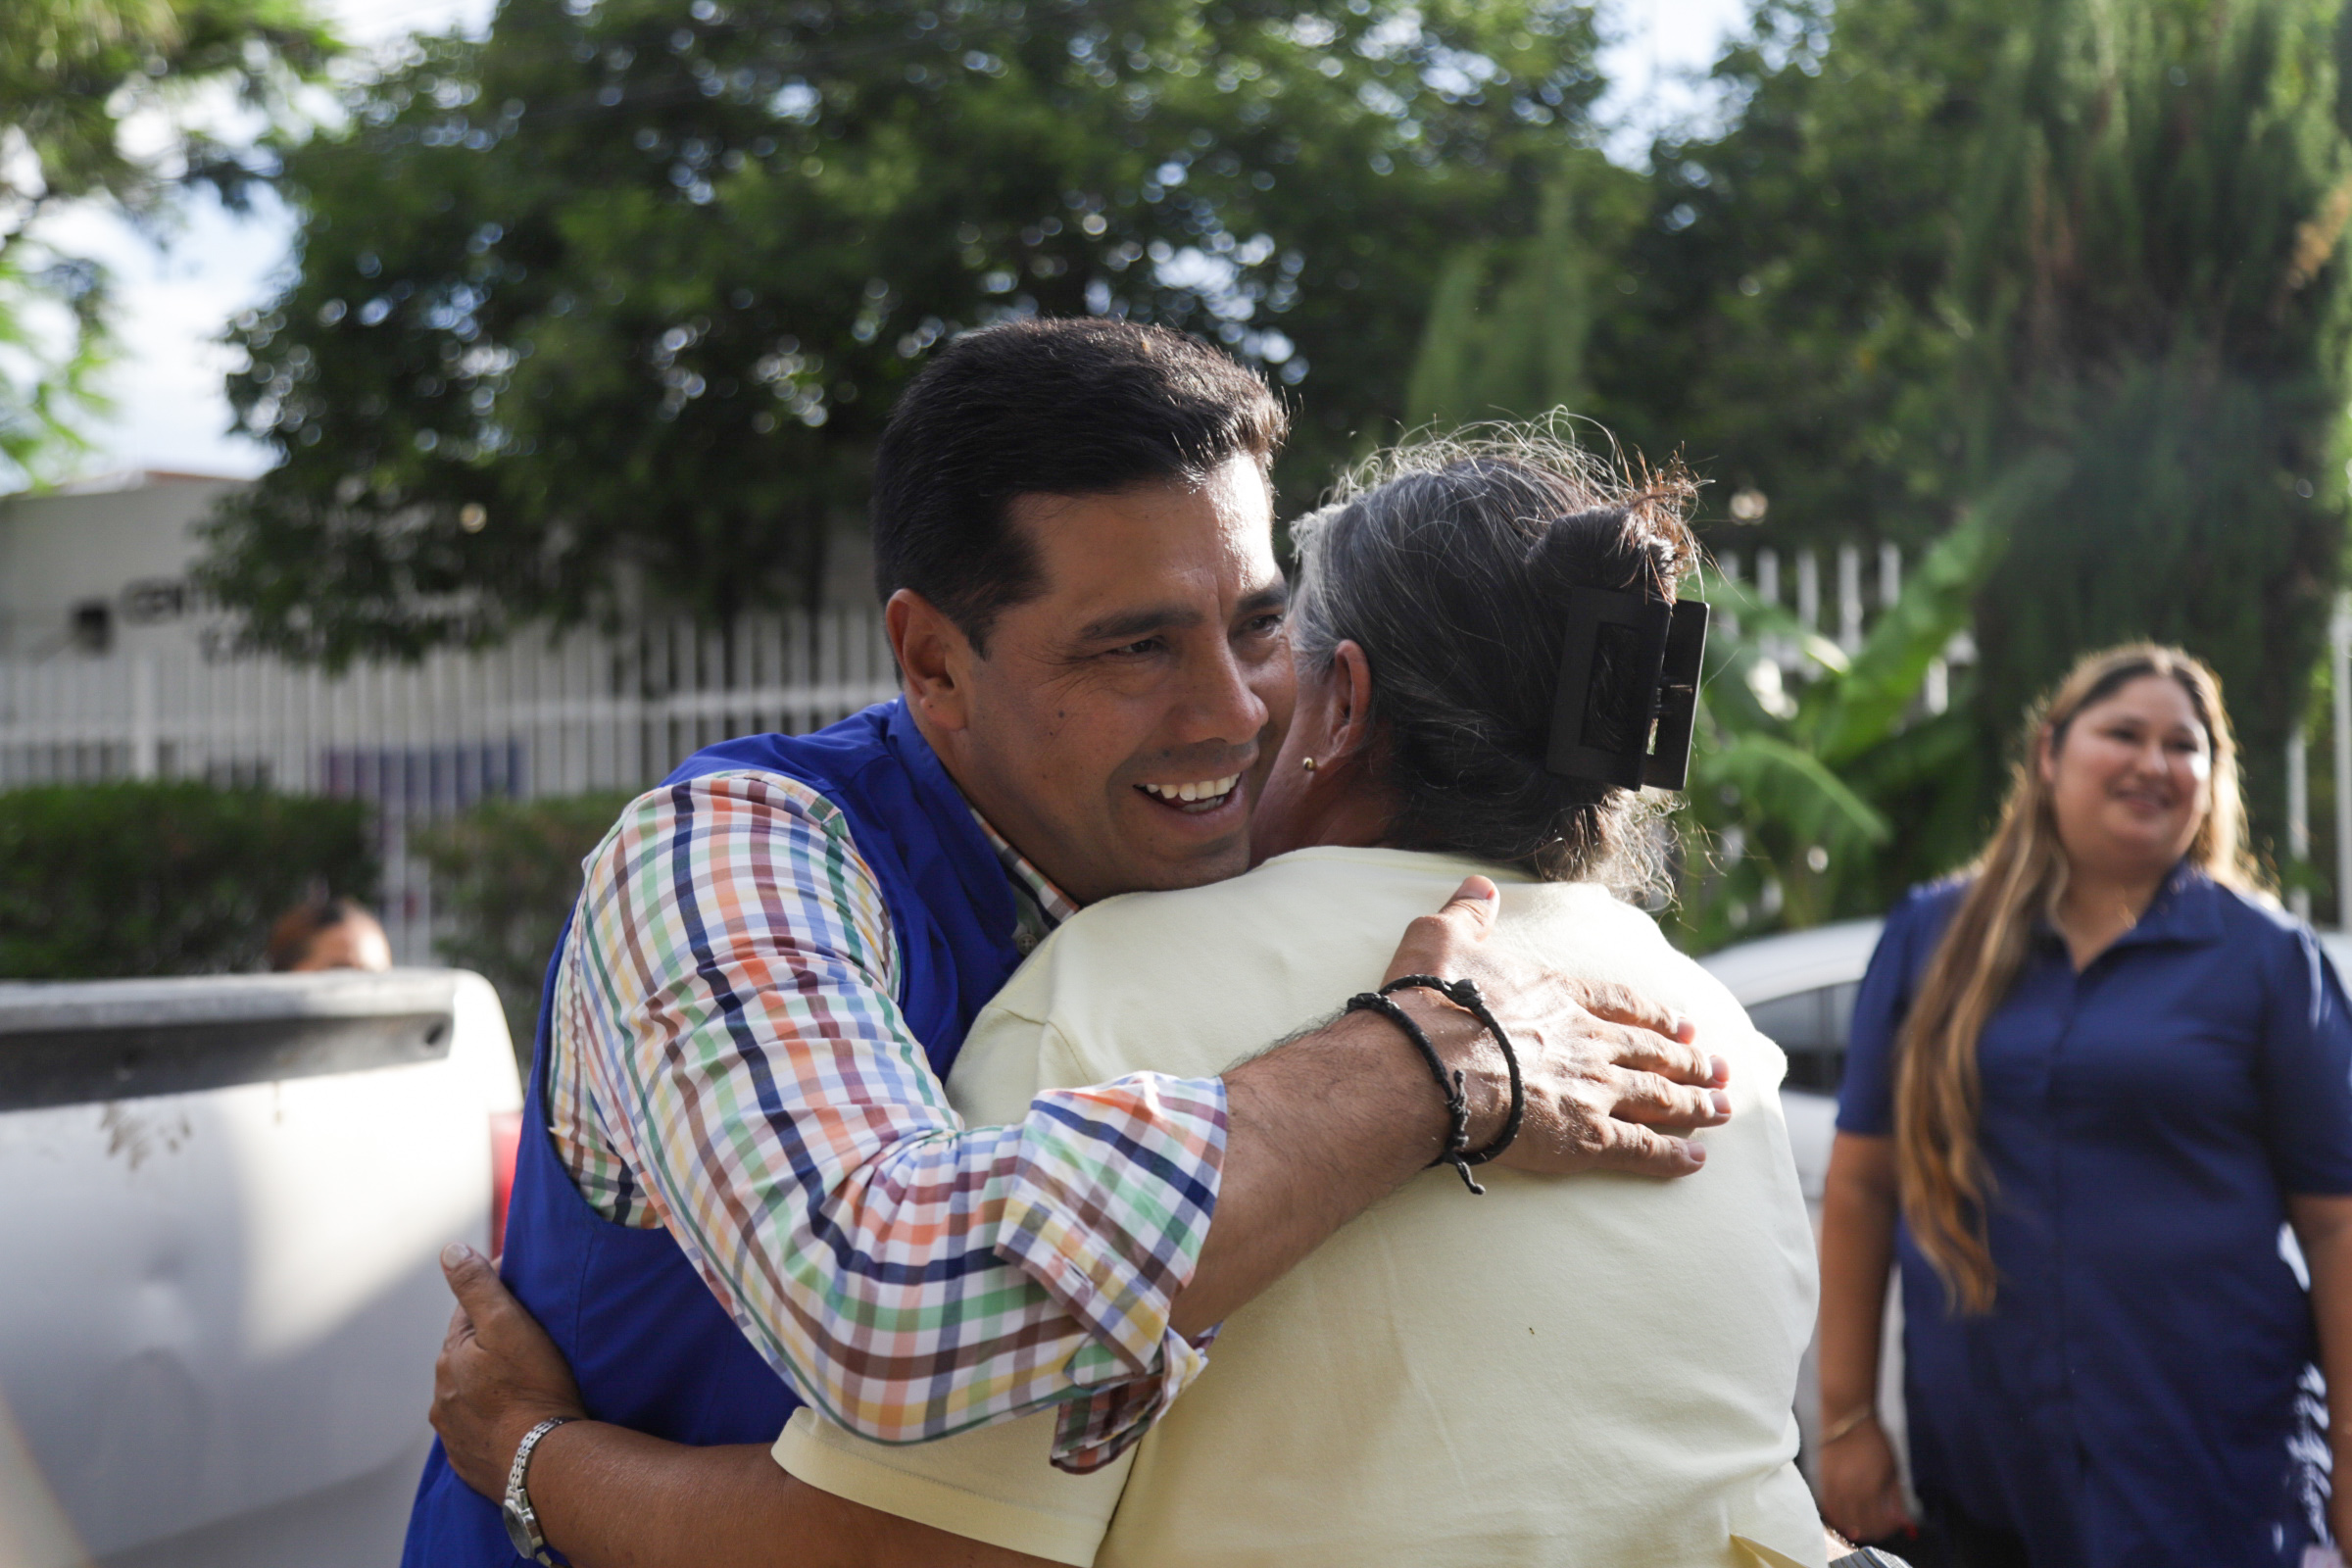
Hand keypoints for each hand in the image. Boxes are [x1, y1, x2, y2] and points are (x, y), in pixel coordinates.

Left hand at [431, 1241, 587, 1500]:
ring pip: (470, 1396)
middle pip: (466, 1357)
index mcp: (450, 1359)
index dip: (493, 1299)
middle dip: (488, 1345)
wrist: (545, 1464)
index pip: (467, 1315)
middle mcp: (442, 1399)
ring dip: (488, 1385)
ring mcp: (455, 1435)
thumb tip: (449, 1250)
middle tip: (527, 1340)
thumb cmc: (534, 1389)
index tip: (522, 1290)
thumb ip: (478, 1286)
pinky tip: (515, 1420)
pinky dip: (493, 1421)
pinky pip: (479, 1432)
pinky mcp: (472, 1463)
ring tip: (522, 1383)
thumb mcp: (509, 1325)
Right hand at [1382, 876, 1728, 1178]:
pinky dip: (1673, 1155)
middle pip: (1652, 1051)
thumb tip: (1480, 886)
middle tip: (1720, 1068)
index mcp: (1559, 997)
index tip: (1682, 1022)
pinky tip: (1697, 1159)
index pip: (1620, 1003)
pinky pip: (1643, 1148)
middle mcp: (1589, 1041)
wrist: (1429, 1069)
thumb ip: (1467, 914)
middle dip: (1690, 1060)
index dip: (1653, 1013)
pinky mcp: (1587, 1138)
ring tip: (1724, 1107)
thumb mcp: (1439, 940)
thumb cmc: (1430, 1006)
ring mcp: (1594, 1090)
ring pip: (1660, 1097)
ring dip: (1696, 1102)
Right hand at [1815, 1416, 1913, 1544]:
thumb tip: (1902, 1520)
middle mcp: (1850, 1493)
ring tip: (1863, 1524)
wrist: (1846, 1419)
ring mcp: (1833, 1487)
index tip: (1895, 1525)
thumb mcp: (1892, 1469)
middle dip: (1872, 1530)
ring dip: (1853, 1526)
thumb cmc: (1874, 1441)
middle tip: (1880, 1526)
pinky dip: (1836, 1515)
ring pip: (1841, 1519)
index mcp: (1870, 1491)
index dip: (1888, 1529)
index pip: (1878, 1524)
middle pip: (1860, 1526)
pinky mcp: (1821, 1480)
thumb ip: (1896, 1497)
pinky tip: (1845, 1515)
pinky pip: (1827, 1506)